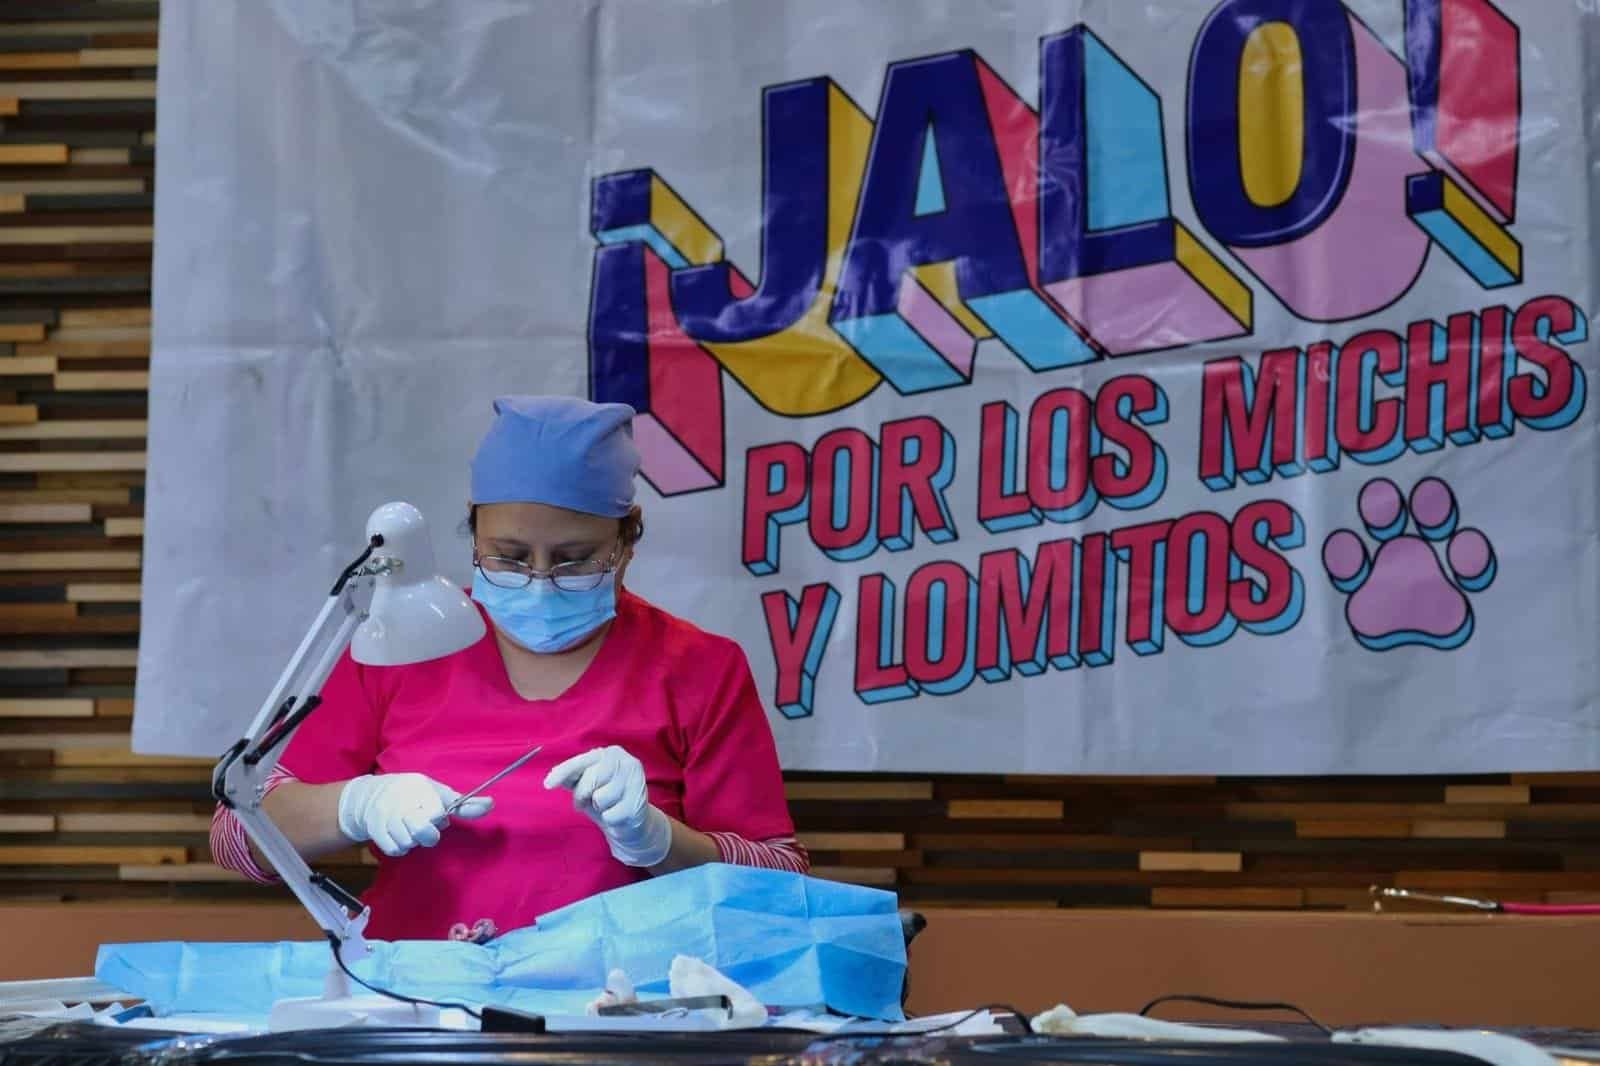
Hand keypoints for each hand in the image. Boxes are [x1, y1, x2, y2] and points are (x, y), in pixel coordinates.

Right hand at [336, 772, 492, 856]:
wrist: (370, 795)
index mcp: (419, 789)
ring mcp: (385, 817)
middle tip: (424, 825)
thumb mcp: (437, 792)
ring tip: (409, 827)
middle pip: (423, 833)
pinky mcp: (374, 830)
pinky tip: (399, 835)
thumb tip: (490, 805)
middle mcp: (401, 802)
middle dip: (428, 835)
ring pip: (409, 843)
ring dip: (413, 840)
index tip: (434, 813)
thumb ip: (463, 804)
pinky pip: (395, 850)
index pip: (437, 814)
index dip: (438, 817)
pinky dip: (400, 847)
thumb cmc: (413, 794)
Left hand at [544, 745, 670, 866]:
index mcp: (611, 754)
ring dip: (598, 808)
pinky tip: (618, 814)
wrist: (630, 822)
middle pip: (590, 780)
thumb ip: (571, 777)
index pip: (582, 761)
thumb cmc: (605, 798)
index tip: (547, 784)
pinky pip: (609, 816)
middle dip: (582, 795)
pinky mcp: (638, 805)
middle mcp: (626, 763)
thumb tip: (551, 777)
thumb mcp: (586, 784)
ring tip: (607, 806)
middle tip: (586, 801)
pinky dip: (609, 819)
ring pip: (600, 799)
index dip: (563, 772)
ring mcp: (636, 783)